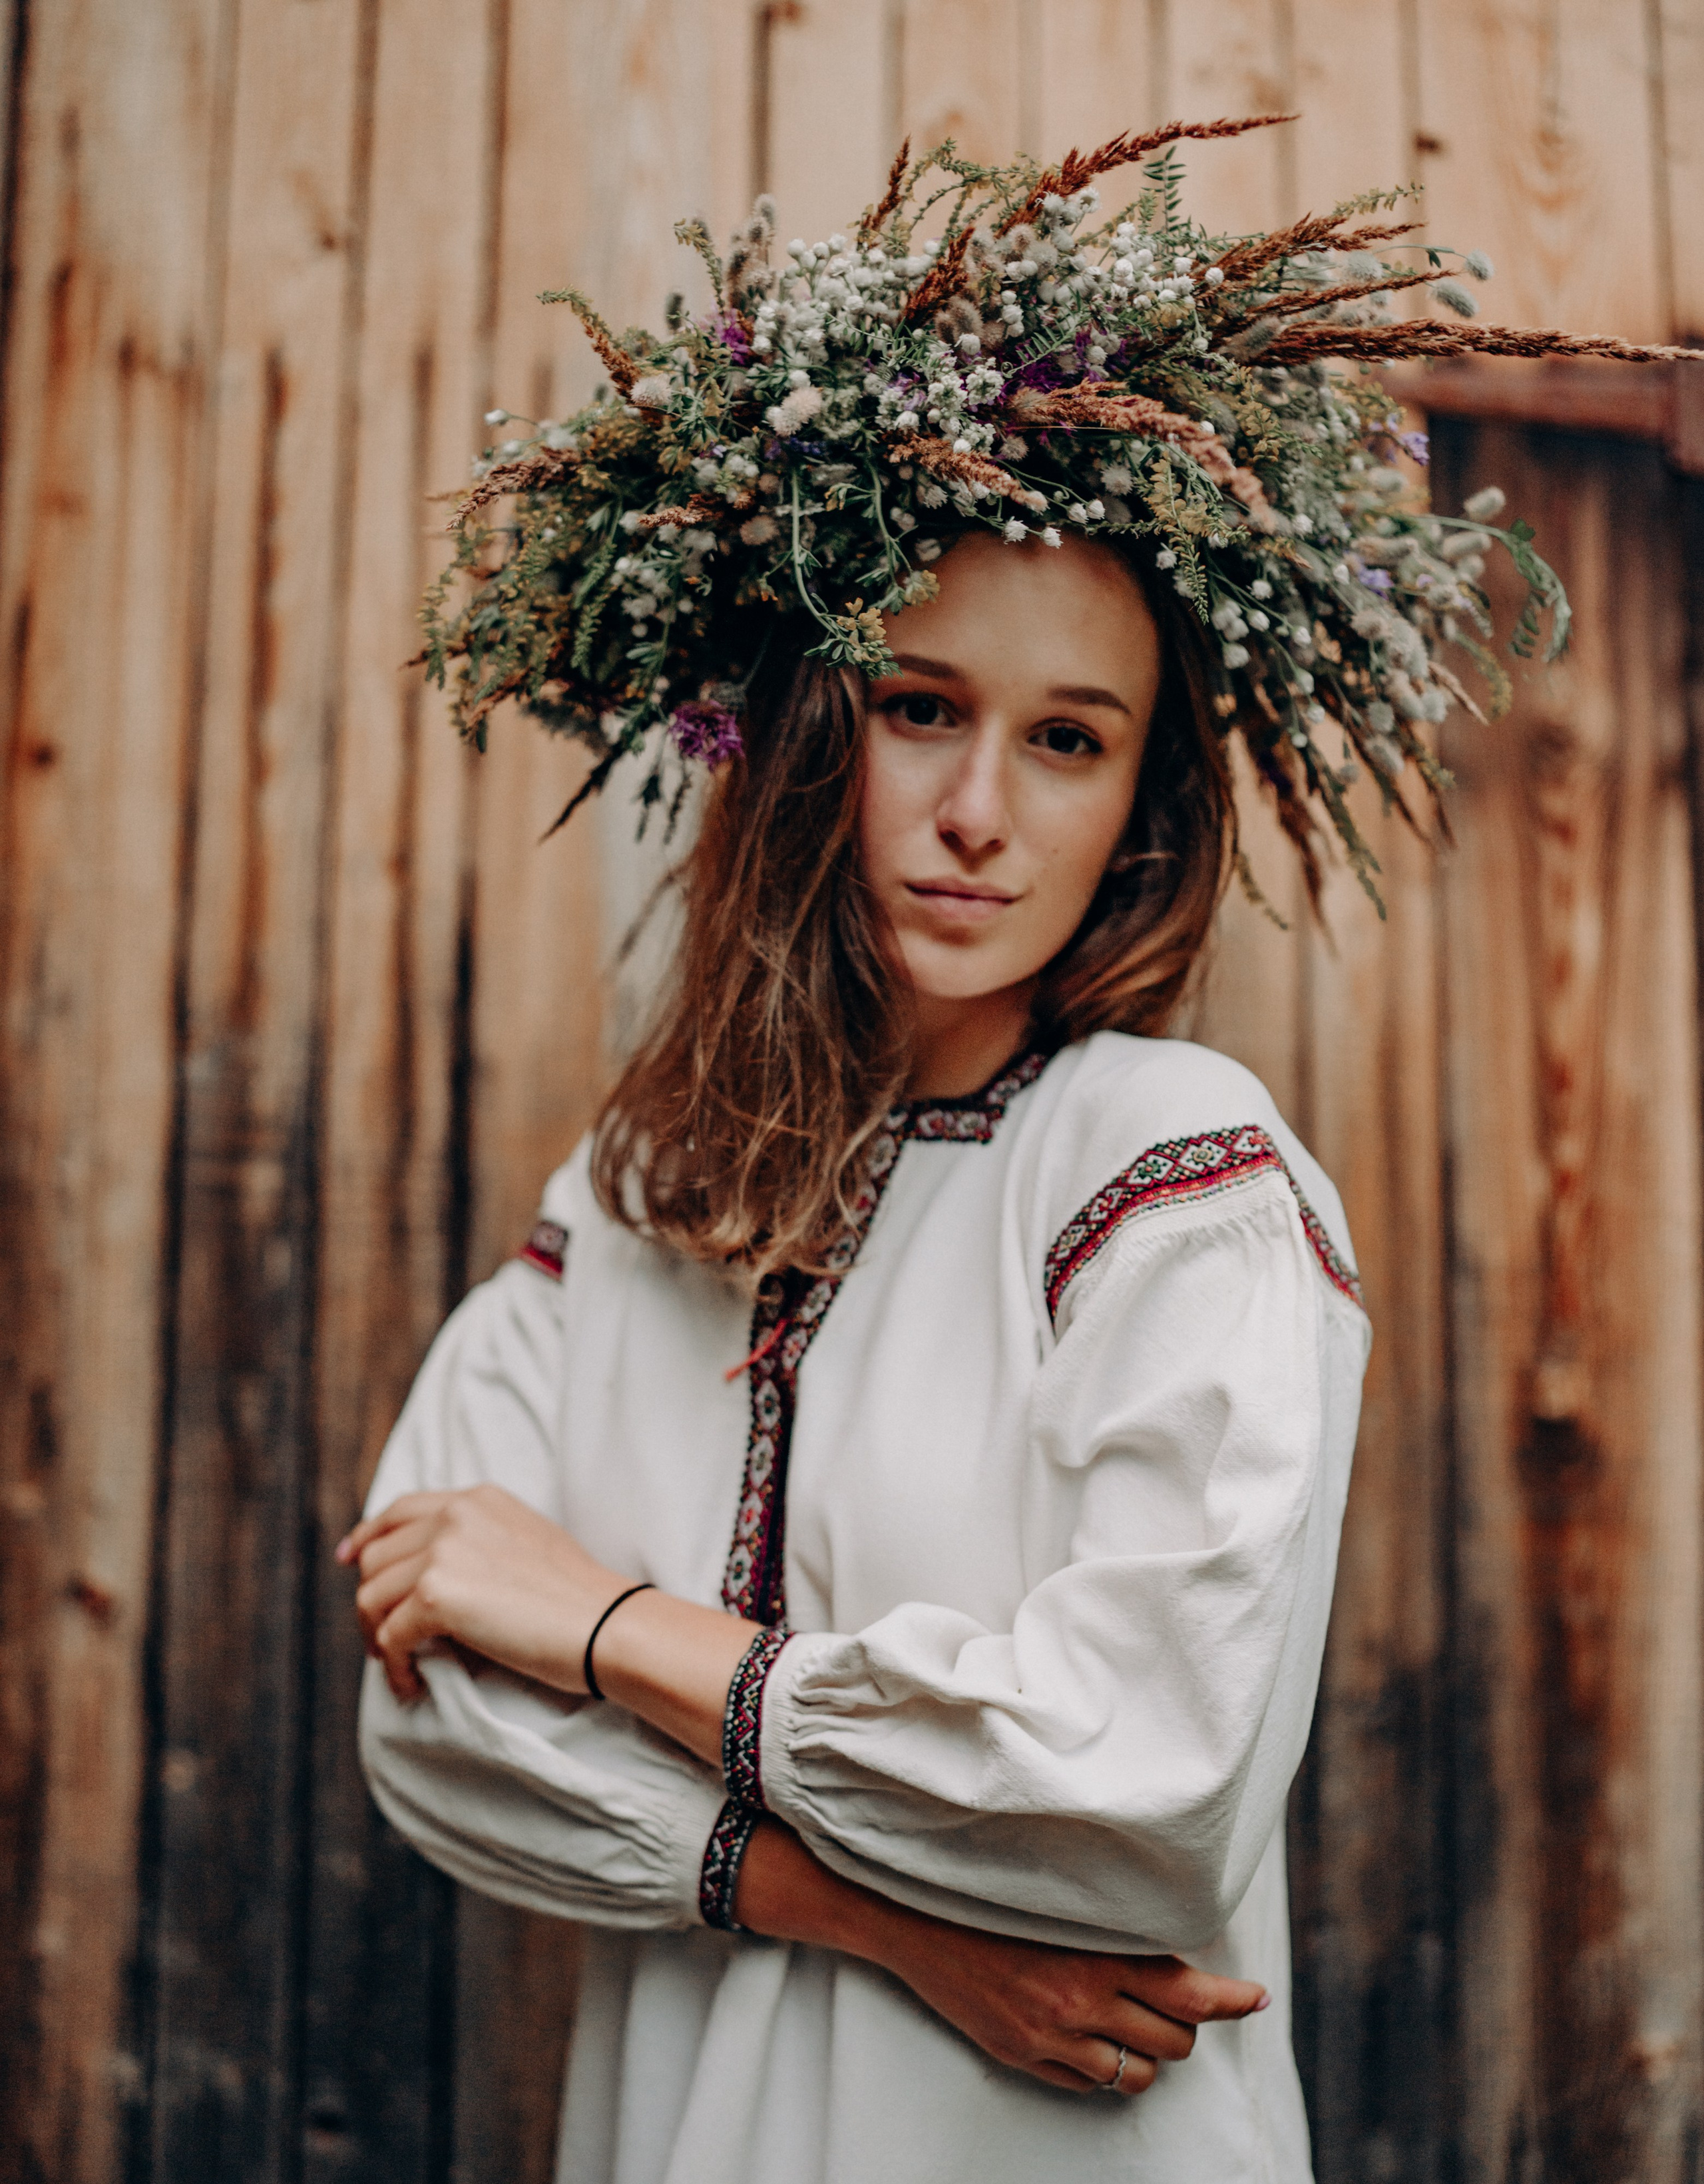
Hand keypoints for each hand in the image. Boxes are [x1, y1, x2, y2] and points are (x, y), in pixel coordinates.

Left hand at [337, 1484, 628, 1701]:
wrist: (605, 1624)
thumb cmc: (578, 1599)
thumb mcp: (526, 1543)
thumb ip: (477, 1542)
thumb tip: (431, 1575)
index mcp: (477, 1499)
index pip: (399, 1510)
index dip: (367, 1537)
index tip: (349, 1560)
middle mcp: (454, 1515)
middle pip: (376, 1558)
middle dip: (373, 1602)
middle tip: (387, 1642)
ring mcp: (443, 1551)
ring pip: (371, 1598)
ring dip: (378, 1638)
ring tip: (401, 1665)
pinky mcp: (437, 1595)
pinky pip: (389, 1637)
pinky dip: (395, 1666)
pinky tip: (414, 1683)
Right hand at [872, 1915, 1266, 2096]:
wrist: (918, 1917)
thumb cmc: (993, 1894)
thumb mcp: (1061, 1900)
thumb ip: (1114, 1926)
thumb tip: (1169, 1947)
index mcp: (1096, 1951)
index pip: (1189, 1991)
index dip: (1232, 2000)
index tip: (1257, 1998)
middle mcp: (1081, 1999)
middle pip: (1175, 2041)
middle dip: (1184, 2027)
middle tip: (1176, 2005)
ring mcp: (1051, 2036)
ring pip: (1138, 2075)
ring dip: (1148, 2055)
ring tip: (1133, 2026)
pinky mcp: (1024, 2056)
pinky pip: (1089, 2083)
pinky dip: (1102, 2066)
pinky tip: (1091, 2037)